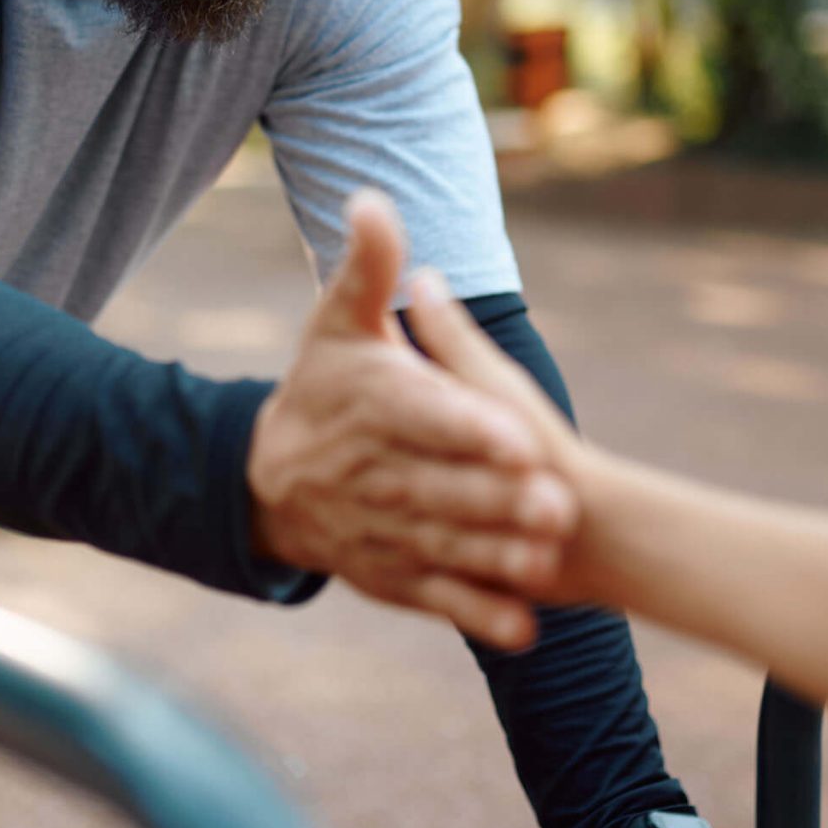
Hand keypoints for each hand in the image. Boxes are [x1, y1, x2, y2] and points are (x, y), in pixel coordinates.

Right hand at [248, 190, 576, 649]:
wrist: (269, 479)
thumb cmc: (322, 386)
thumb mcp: (337, 321)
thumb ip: (366, 266)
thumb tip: (371, 197)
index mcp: (370, 405)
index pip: (422, 416)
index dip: (469, 427)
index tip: (519, 434)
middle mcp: (370, 472)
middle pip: (439, 489)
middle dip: (497, 499)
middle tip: (558, 504)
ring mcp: (378, 530)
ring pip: (442, 546)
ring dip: (495, 558)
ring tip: (549, 560)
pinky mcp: (388, 576)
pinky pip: (434, 600)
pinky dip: (477, 616)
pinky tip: (524, 630)